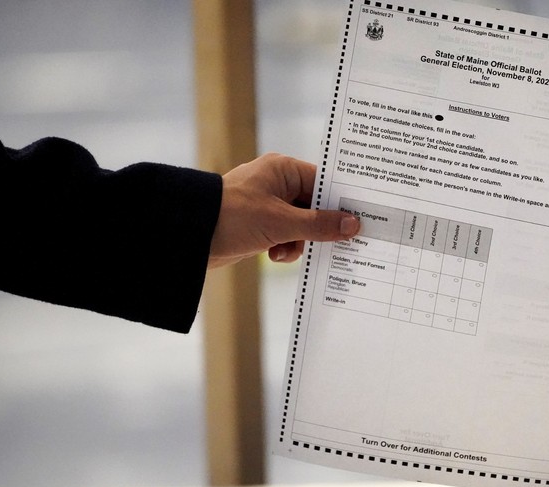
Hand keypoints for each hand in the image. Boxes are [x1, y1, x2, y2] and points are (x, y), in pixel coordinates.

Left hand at [208, 153, 359, 268]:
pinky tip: (274, 255)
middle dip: (319, 228)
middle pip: (315, 206)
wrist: (189, 237)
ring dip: (299, 242)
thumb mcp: (281, 222)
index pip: (324, 183)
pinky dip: (285, 247)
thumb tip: (353, 224)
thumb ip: (319, 224)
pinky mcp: (260, 224)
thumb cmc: (233, 217)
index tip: (359, 220)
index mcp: (283, 170)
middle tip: (332, 244)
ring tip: (285, 250)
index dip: (341, 203)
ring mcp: (268, 204)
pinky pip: (286, 235)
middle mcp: (277, 183)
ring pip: (302, 225)